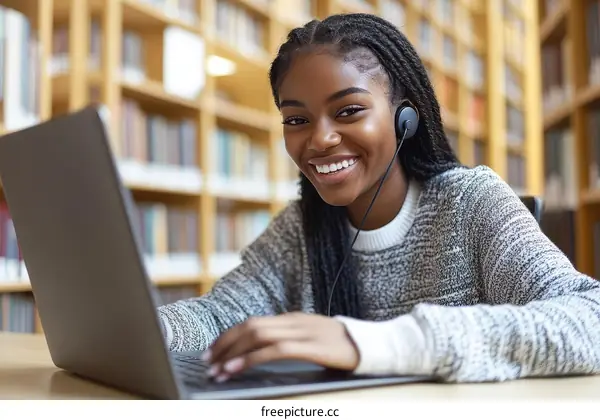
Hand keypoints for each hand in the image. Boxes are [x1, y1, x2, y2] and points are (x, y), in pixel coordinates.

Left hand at [202, 312, 359, 381]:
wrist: (370, 344)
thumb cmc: (340, 345)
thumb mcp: (310, 338)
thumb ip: (289, 340)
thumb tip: (262, 350)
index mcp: (292, 318)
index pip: (252, 322)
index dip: (229, 335)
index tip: (212, 349)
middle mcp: (293, 321)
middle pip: (250, 326)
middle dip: (224, 343)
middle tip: (207, 360)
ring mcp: (302, 331)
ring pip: (257, 336)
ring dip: (232, 353)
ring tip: (216, 370)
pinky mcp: (311, 346)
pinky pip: (274, 350)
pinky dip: (251, 359)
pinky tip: (236, 369)